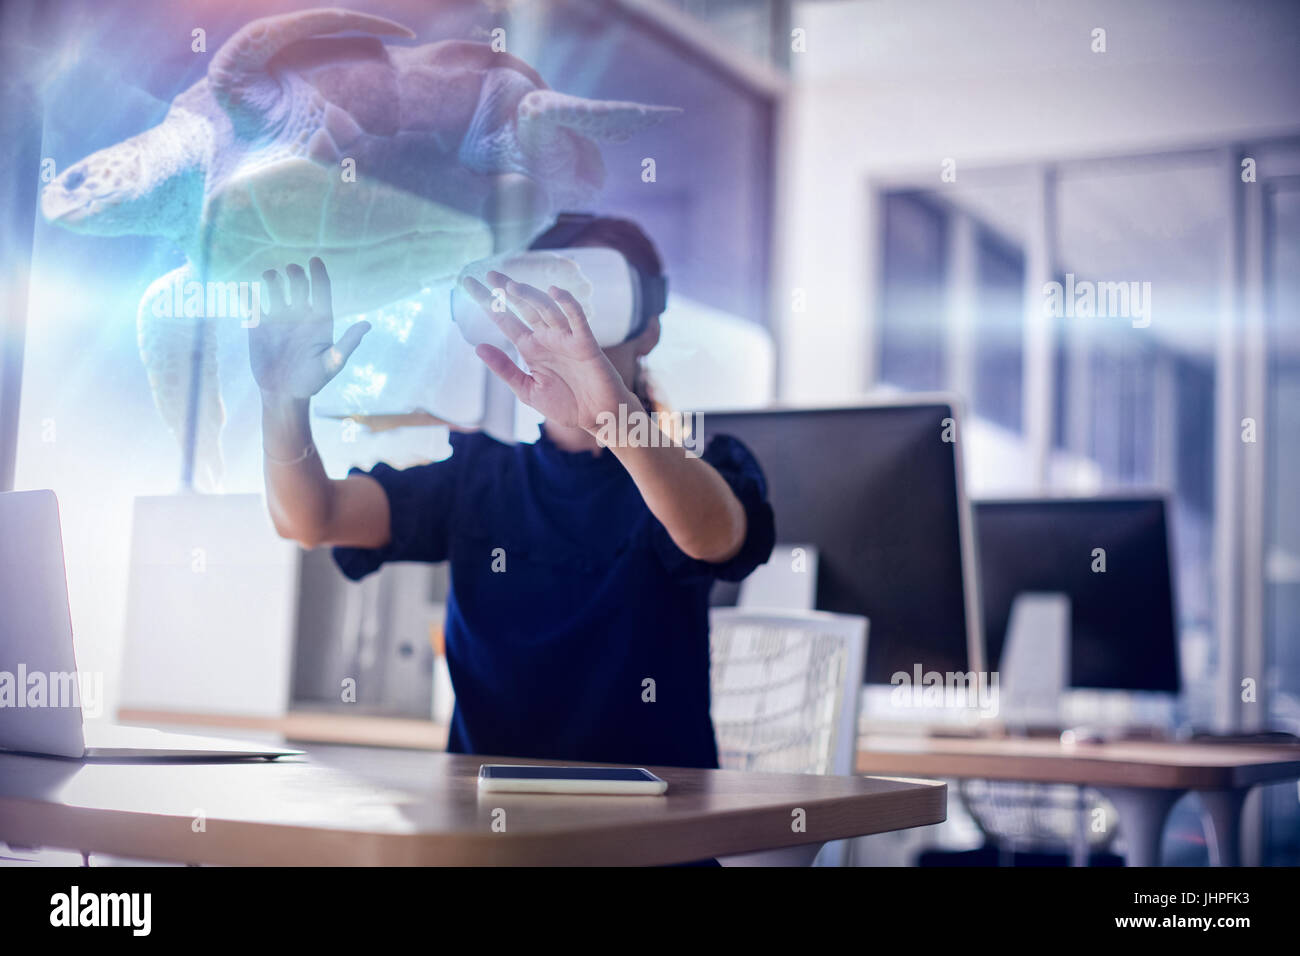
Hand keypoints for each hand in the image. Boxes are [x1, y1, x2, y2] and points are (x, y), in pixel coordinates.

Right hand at [249, 257, 369, 399]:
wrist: (284, 393)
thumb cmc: (312, 381)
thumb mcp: (332, 364)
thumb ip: (347, 344)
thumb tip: (368, 324)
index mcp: (319, 319)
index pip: (321, 289)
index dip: (319, 273)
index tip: (315, 260)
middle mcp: (299, 314)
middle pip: (299, 284)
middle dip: (296, 273)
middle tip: (291, 270)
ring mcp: (278, 318)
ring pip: (275, 288)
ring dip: (273, 278)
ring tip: (271, 277)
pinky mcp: (258, 326)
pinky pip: (252, 304)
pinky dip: (247, 294)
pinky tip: (244, 290)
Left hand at [463, 271, 634, 432]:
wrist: (597, 417)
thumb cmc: (566, 405)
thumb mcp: (527, 390)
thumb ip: (505, 369)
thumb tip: (479, 347)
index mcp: (531, 348)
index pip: (505, 320)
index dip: (488, 303)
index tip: (469, 285)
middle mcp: (546, 338)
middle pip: (524, 307)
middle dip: (508, 290)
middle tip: (490, 273)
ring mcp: (565, 338)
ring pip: (546, 309)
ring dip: (531, 296)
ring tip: (513, 286)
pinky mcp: (585, 343)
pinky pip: (576, 319)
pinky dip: (568, 304)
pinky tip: (555, 291)